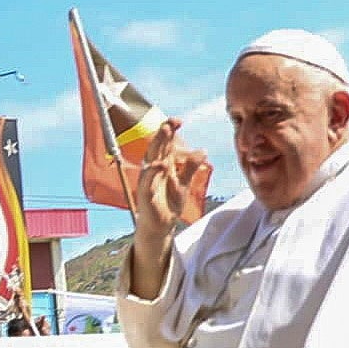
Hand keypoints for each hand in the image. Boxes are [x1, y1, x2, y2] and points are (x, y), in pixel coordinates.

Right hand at [137, 120, 211, 248]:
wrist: (160, 226)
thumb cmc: (168, 203)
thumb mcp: (183, 183)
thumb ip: (190, 167)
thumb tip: (203, 150)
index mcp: (162, 165)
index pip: (165, 144)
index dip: (170, 131)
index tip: (179, 120)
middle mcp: (153, 170)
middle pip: (157, 147)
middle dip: (163, 133)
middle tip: (170, 121)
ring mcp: (148, 181)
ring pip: (151, 159)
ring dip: (157, 145)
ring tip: (164, 131)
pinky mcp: (145, 195)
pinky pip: (148, 182)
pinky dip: (153, 173)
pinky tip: (160, 164)